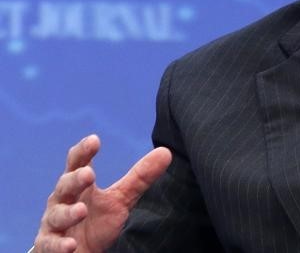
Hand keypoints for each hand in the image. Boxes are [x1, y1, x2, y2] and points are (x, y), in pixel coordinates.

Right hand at [34, 134, 170, 252]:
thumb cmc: (96, 222)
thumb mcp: (121, 200)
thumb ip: (140, 178)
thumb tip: (166, 152)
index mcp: (79, 185)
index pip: (78, 162)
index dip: (84, 151)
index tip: (94, 140)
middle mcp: (63, 200)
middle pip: (66, 185)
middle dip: (75, 179)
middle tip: (89, 174)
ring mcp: (54, 223)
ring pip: (57, 215)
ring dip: (68, 213)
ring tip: (82, 211)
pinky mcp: (50, 245)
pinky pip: (51, 244)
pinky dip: (59, 245)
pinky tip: (70, 245)